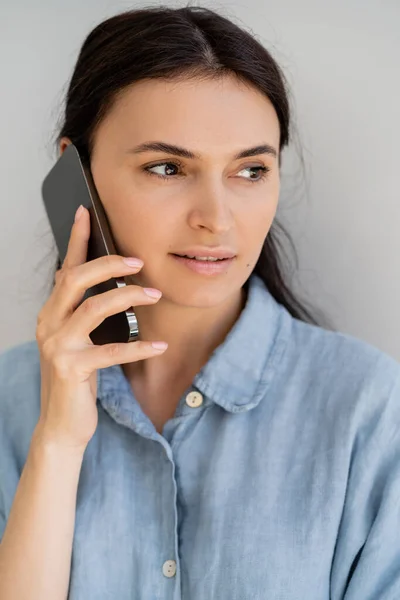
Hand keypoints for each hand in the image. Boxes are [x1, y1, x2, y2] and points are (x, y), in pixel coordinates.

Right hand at [34, 205, 166, 451]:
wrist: (61, 425)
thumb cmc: (75, 380)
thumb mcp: (76, 341)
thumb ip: (81, 313)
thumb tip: (98, 282)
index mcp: (51, 314)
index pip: (65, 270)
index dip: (76, 240)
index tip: (87, 212)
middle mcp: (48, 325)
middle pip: (75, 280)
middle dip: (108, 264)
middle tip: (139, 261)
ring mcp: (57, 346)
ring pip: (93, 308)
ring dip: (128, 297)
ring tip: (156, 295)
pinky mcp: (71, 369)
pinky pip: (111, 351)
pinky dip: (138, 346)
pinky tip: (159, 345)